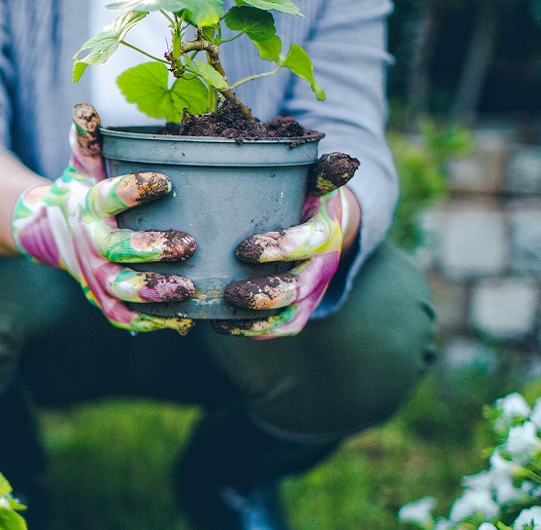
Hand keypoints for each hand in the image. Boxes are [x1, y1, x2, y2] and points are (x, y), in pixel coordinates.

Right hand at [11, 103, 197, 333]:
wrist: (50, 233)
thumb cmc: (83, 191)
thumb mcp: (83, 163)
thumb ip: (89, 138)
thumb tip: (85, 107)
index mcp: (90, 206)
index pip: (110, 196)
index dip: (135, 190)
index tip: (165, 181)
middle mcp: (91, 243)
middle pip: (118, 250)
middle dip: (151, 249)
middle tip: (188, 243)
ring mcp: (96, 275)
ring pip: (122, 289)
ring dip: (154, 292)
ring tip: (189, 288)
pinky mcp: (104, 299)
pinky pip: (124, 316)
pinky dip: (150, 322)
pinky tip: (182, 320)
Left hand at [214, 153, 360, 337]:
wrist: (325, 223)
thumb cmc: (306, 196)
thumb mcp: (314, 180)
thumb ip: (322, 171)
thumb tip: (344, 162)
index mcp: (325, 230)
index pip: (309, 242)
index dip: (280, 249)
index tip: (243, 250)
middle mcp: (322, 265)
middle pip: (299, 288)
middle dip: (265, 294)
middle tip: (230, 292)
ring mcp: (312, 291)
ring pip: (290, 314)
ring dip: (257, 319)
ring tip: (221, 315)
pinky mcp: (301, 308)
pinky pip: (283, 327)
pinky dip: (255, 331)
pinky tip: (222, 326)